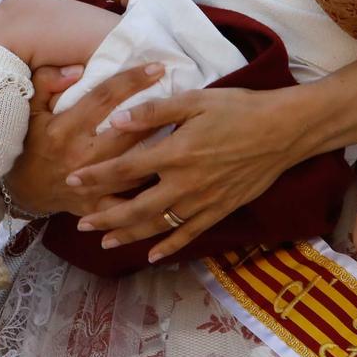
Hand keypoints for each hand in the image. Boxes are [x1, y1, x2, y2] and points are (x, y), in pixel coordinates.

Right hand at [1, 64, 168, 217]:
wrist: (21, 190)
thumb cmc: (30, 142)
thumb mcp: (30, 108)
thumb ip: (47, 82)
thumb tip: (76, 69)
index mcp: (65, 128)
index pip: (103, 98)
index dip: (131, 81)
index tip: (157, 67)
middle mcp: (80, 156)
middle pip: (128, 133)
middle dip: (157, 114)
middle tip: (184, 97)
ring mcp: (90, 185)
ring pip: (135, 168)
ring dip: (161, 152)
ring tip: (186, 134)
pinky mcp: (97, 206)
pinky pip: (130, 204)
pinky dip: (150, 194)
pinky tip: (172, 179)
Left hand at [70, 87, 309, 261]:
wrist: (284, 131)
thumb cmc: (238, 108)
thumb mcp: (194, 100)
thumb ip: (154, 112)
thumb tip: (117, 121)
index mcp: (175, 153)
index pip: (125, 169)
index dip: (96, 176)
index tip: (72, 181)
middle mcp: (185, 183)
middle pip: (136, 207)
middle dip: (105, 216)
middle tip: (79, 223)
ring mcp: (203, 201)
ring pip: (159, 225)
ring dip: (129, 234)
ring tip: (105, 241)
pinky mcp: (220, 210)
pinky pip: (190, 234)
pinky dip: (169, 246)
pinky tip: (153, 255)